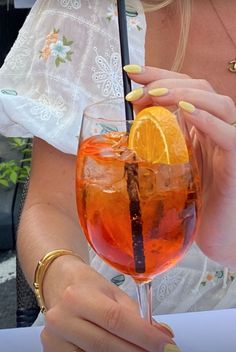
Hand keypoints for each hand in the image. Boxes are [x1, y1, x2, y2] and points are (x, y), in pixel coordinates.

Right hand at [40, 255, 175, 351]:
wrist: (58, 284)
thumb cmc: (89, 286)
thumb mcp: (114, 293)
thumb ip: (137, 315)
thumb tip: (164, 337)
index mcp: (78, 296)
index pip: (116, 319)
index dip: (143, 335)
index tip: (166, 345)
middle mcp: (62, 318)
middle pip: (106, 344)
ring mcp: (54, 338)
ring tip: (141, 351)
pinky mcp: (51, 351)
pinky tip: (118, 351)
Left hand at [125, 65, 235, 268]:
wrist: (217, 234)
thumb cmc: (192, 201)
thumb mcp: (169, 166)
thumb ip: (157, 143)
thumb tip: (131, 120)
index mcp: (200, 128)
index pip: (183, 89)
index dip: (159, 74)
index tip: (130, 71)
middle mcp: (217, 130)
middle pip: (201, 88)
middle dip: (166, 81)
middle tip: (137, 89)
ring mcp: (229, 145)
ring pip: (219, 104)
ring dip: (185, 94)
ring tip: (155, 95)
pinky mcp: (235, 163)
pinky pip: (229, 136)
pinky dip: (207, 120)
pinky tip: (186, 112)